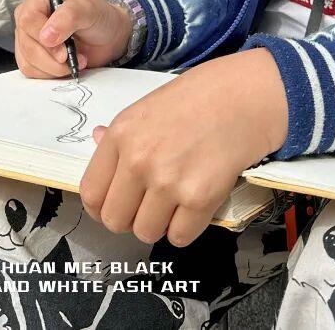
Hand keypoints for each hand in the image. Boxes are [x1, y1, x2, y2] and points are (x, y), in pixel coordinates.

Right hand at [13, 0, 131, 78]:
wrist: (108, 36)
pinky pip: (32, 72)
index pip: (28, 20)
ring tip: (74, 59)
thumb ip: (68, 17)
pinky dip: (51, 74)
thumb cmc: (98, 17)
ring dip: (54, 68)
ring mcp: (28, 38)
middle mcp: (29, 18)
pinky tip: (66, 66)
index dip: (44, 38)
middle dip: (52, 58)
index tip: (64, 50)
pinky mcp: (31, 56)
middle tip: (73, 57)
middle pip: (27, 44)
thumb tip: (46, 36)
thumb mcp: (88, 10)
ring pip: (28, 61)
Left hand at [80, 49, 287, 246]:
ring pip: (145, 232)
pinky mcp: (199, 198)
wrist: (244, 97)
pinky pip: (179, 237)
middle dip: (130, 218)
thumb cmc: (198, 97)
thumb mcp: (148, 106)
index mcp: (121, 134)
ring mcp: (168, 181)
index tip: (115, 205)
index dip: (101, 206)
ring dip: (159, 223)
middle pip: (114, 220)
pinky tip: (194, 204)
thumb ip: (121, 132)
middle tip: (149, 204)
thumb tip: (97, 139)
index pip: (91, 193)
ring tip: (175, 200)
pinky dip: (186, 228)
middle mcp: (139, 160)